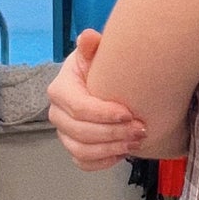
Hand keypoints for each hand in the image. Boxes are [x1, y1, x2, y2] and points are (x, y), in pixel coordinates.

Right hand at [48, 31, 147, 170]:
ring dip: (111, 149)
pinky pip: (83, 162)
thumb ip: (92, 46)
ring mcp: (64, 133)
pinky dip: (103, 161)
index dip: (104, 114)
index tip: (129, 112)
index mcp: (60, 89)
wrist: (102, 84)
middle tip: (141, 129)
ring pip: (81, 151)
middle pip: (81, 132)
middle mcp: (57, 114)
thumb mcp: (95, 54)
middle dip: (113, 133)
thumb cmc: (99, 68)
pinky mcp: (74, 148)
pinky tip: (122, 152)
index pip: (79, 108)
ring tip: (135, 141)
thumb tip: (88, 37)